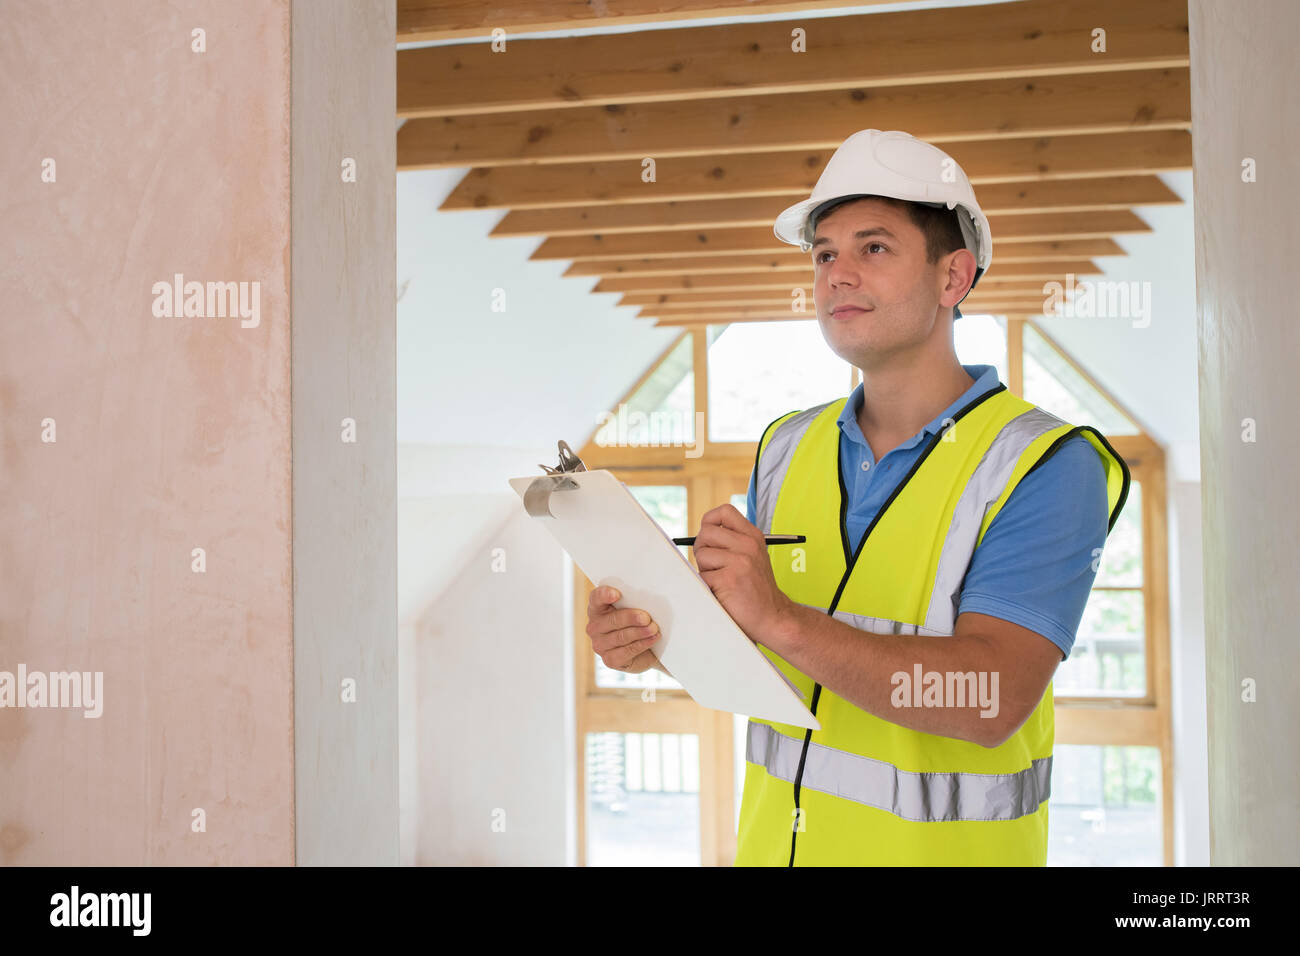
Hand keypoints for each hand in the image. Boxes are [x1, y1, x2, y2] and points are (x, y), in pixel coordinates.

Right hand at [585, 586, 661, 673]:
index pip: (596, 598)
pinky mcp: (609, 659)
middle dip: (631, 617)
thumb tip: (647, 600)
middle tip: (646, 617)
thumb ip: (634, 602)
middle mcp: (594, 626)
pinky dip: (642, 644)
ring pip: (621, 636)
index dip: (604, 595)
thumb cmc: (637, 623)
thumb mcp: (635, 609)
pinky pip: (627, 651)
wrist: (646, 649)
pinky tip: (652, 638)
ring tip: (653, 628)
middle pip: (612, 619)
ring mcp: (600, 645)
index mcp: (597, 608)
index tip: (617, 594)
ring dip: (640, 632)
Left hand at [691, 504, 793, 647]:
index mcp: (753, 536)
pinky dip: (707, 586)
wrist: (772, 616)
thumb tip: (702, 533)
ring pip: (702, 555)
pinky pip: (702, 576)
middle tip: (712, 565)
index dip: (709, 521)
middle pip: (706, 532)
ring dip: (705, 570)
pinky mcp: (728, 579)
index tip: (708, 535)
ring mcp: (739, 562)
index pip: (725, 512)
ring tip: (721, 581)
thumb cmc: (756, 588)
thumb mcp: (752, 556)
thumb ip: (733, 542)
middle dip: (702, 549)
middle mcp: (748, 545)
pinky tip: (722, 592)